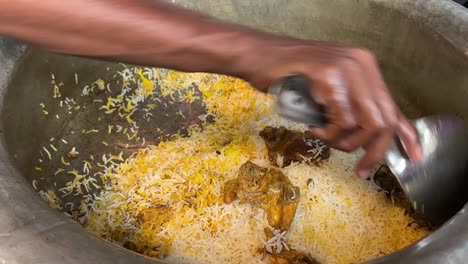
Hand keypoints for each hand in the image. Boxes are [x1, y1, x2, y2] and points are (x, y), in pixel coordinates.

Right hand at [244, 38, 421, 176]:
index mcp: (365, 66)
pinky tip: (314, 128)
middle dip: (373, 151)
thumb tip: (369, 138)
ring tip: (325, 137)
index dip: (406, 135)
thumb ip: (350, 107)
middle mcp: (361, 64)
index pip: (393, 107)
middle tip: (360, 168)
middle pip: (385, 120)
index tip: (411, 156)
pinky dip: (328, 133)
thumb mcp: (328, 91)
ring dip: (344, 142)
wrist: (257, 57)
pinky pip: (342, 119)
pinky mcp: (328, 76)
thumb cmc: (288, 76)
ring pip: (366, 124)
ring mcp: (345, 68)